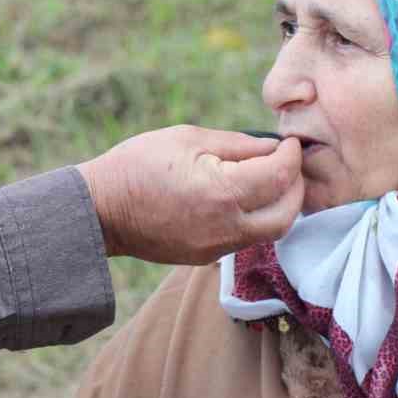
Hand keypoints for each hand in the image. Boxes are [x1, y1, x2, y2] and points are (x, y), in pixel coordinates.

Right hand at [78, 126, 302, 264]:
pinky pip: (246, 240)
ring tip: (271, 180)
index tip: (290, 143)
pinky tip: (246, 198)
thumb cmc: (138, 165)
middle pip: (287, 215)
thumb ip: (237, 144)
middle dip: (296, 186)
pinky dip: (257, 219)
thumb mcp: (187, 139)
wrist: (100, 210)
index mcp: (222, 193)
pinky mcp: (205, 257)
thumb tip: (272, 148)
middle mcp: (226, 227)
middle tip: (289, 164)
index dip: (292, 155)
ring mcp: (216, 247)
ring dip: (280, 206)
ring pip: (270, 232)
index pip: (279, 175)